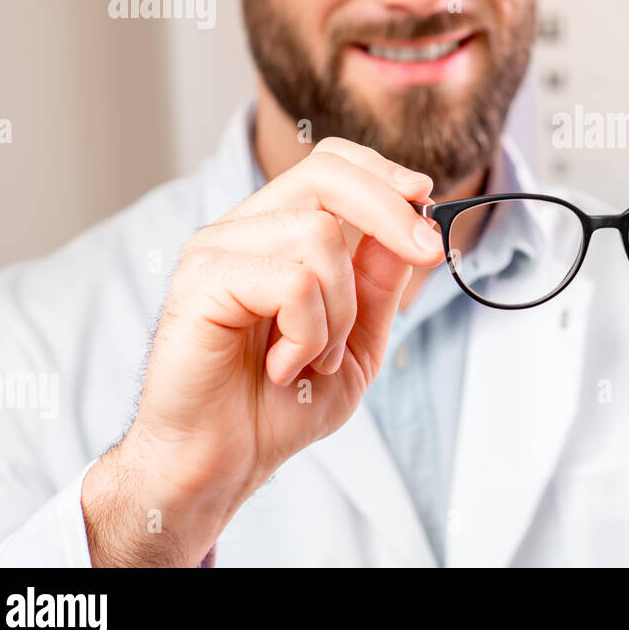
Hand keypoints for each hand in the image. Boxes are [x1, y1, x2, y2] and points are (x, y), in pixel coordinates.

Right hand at [81, 137, 443, 565]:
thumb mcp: (356, 341)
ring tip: (314, 359)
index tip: (427, 201)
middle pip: (325, 173)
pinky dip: (308, 332)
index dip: (383, 174)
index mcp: (277, 233)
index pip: (330, 165)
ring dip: (341, 309)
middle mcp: (243, 229)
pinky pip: (291, 281)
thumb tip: (416, 223)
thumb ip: (381, 283)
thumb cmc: (276, 406)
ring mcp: (216, 250)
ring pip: (317, 234)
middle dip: (390, 210)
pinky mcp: (201, 282)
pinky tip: (283, 367)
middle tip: (427, 252)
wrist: (221, 464)